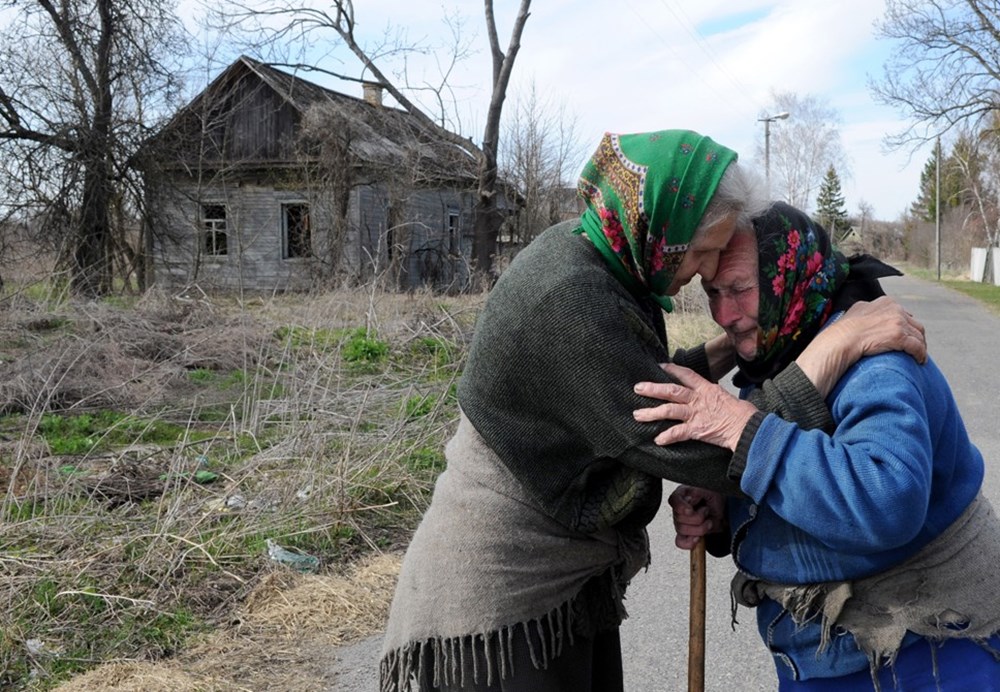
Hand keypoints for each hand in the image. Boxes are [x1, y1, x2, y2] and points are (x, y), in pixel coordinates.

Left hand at [633, 363, 756, 449]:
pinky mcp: (698, 429)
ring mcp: (697, 414)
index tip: (659, 365)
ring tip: (638, 415)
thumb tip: (709, 396)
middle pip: (671, 390)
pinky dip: (667, 436)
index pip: (686, 374)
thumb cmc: (742, 414)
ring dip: (651, 413)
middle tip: (637, 388)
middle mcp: (699, 399)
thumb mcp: (725, 397)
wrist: (749, 427)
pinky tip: (657, 440)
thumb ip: (712, 396)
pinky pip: (678, 432)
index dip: (672, 369)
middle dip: (653, 388)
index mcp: (706, 389)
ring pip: (669, 410)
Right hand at [668, 485, 726, 549]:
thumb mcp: (709, 489)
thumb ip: (697, 491)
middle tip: (707, 512)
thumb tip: (688, 498)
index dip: (680, 506)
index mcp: (683, 494)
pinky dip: (689, 542)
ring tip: (708, 522)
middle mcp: (679, 509)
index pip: (674, 500)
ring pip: (682, 530)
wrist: (723, 511)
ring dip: (700, 529)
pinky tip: (698, 538)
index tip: (690, 510)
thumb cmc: (714, 497)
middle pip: (679, 518)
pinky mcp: (685, 535)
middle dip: (697, 518)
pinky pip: (680, 542)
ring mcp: (680, 522)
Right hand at [838, 296, 926, 363]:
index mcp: (886, 302)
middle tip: (915, 348)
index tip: (905, 335)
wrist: (842, 339)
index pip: (905, 314)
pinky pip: (917, 347)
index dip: (907, 326)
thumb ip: (869, 308)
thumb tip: (868, 309)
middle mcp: (895, 309)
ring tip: (919, 356)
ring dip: (920, 347)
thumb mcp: (858, 310)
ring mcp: (899, 322)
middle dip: (916, 337)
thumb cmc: (845, 329)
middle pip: (915, 325)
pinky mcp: (900, 337)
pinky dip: (920, 355)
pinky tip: (920, 361)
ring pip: (918, 336)